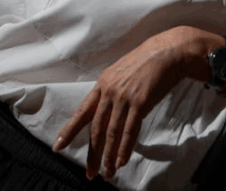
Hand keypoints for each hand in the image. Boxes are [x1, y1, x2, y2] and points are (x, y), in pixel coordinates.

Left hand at [53, 27, 202, 181]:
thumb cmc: (145, 62)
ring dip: (109, 157)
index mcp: (102, 85)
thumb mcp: (120, 73)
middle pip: (96, 129)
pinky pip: (130, 130)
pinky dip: (124, 148)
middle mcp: (109, 92)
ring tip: (107, 173)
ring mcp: (124, 97)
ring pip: (112, 133)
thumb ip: (110, 91)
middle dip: (93, 154)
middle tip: (89, 173)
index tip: (58, 147)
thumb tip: (105, 110)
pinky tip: (120, 161)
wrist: (167, 52)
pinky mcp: (141, 102)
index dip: (69, 131)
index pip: (81, 113)